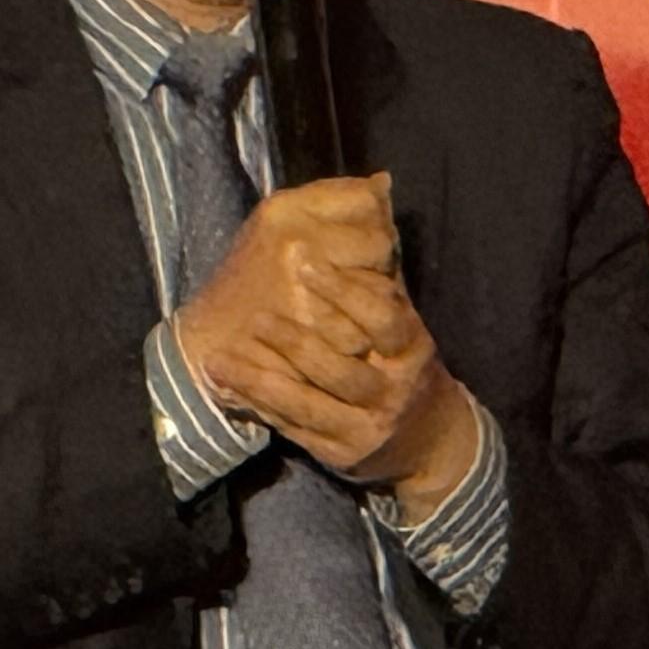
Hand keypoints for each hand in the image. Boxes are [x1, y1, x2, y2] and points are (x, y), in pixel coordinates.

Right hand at [172, 173, 401, 402]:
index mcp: (286, 210)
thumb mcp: (281, 225)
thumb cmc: (252, 276)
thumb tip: (384, 182)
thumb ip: (334, 202)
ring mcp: (305, 291)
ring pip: (381, 294)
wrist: (209, 338)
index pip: (368, 204)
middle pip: (380, 246)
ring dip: (372, 309)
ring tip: (344, 313)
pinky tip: (338, 340)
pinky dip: (358, 342)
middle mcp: (297, 244)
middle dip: (377, 268)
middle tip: (355, 282)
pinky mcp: (310, 335)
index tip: (362, 245)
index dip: (375, 227)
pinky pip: (366, 334)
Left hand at [205, 258, 485, 514]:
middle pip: (338, 369)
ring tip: (218, 361)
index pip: (382, 320)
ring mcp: (364, 429)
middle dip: (294, 342)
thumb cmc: (404, 365)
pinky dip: (257, 408)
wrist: (430, 442)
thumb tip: (374, 194)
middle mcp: (391, 392)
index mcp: (412, 351)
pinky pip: (292, 429)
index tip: (305, 262)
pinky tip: (226, 390)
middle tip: (255, 317)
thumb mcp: (405, 325)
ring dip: (259, 381)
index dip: (345, 291)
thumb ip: (382, 273)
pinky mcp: (338, 454)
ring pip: (306, 405)